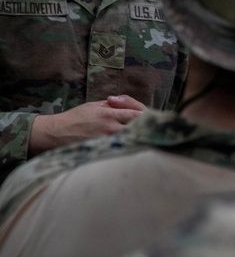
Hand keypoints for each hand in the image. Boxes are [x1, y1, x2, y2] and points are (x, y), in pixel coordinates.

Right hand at [28, 95, 145, 155]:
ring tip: (149, 138)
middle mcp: (111, 127)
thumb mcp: (94, 105)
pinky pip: (123, 148)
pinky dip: (131, 146)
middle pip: (139, 128)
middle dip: (149, 128)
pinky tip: (137, 147)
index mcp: (109, 113)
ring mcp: (108, 140)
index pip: (138, 114)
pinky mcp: (104, 150)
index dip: (149, 117)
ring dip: (141, 138)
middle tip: (157, 130)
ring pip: (133, 139)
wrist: (56, 133)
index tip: (155, 119)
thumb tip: (129, 106)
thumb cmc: (76, 117)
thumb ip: (113, 106)